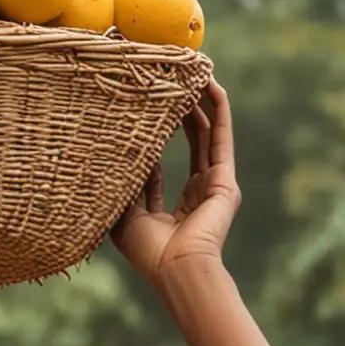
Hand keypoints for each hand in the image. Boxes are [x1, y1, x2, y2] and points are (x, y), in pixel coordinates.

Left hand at [112, 80, 239, 287]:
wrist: (176, 269)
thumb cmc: (150, 253)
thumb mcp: (127, 218)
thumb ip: (126, 189)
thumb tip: (119, 161)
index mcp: (175, 208)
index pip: (164, 166)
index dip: (156, 143)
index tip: (146, 117)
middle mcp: (198, 193)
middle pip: (191, 144)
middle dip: (183, 114)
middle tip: (173, 85)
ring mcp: (214, 186)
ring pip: (208, 135)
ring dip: (202, 105)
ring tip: (194, 76)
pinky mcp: (225, 180)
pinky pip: (221, 137)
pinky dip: (219, 111)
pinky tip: (212, 87)